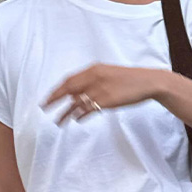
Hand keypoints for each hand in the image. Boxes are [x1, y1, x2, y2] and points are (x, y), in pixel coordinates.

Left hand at [41, 64, 171, 125]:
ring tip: (58, 122)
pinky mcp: (107, 100)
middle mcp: (94, 77)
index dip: (57, 89)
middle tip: (44, 107)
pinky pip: (89, 109)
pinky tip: (77, 120)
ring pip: (77, 101)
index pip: (70, 79)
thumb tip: (80, 96)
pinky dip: (81, 115)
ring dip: (66, 112)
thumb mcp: (109, 76)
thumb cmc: (130, 80)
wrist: (148, 82)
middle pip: (69, 89)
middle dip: (55, 98)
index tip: (48, 98)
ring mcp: (100, 89)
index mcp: (94, 69)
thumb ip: (94, 83)